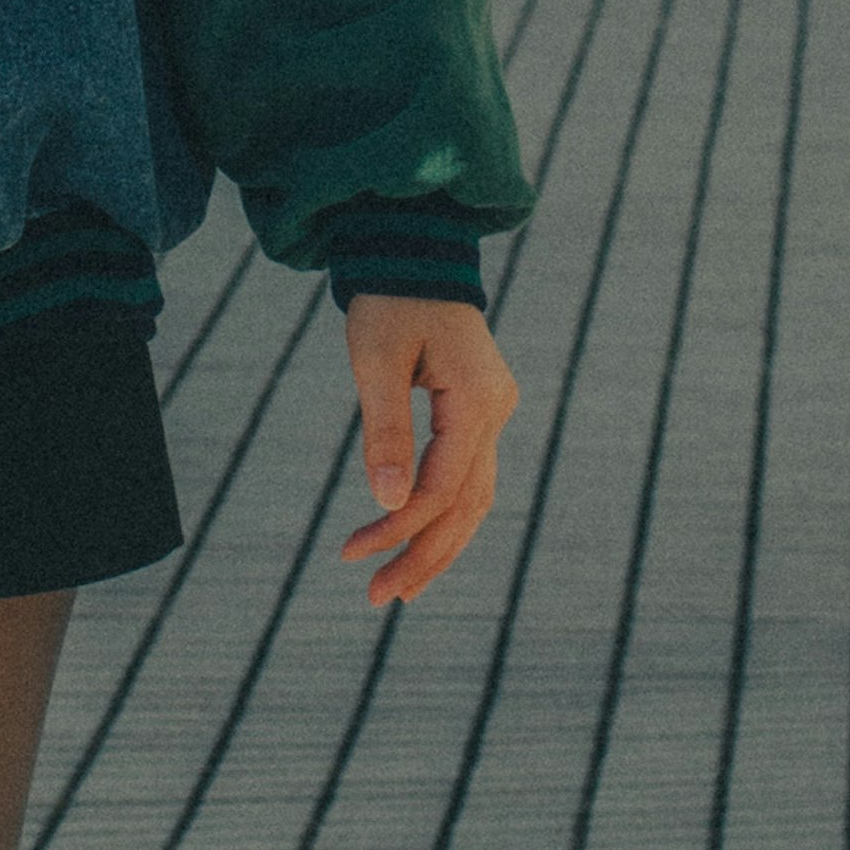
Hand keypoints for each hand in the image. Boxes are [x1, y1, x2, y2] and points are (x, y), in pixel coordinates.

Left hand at [338, 293, 516, 607]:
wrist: (414, 252)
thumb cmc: (389, 300)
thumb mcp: (375, 359)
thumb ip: (384, 430)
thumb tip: (385, 504)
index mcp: (475, 398)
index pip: (442, 486)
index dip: (400, 528)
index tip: (354, 555)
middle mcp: (495, 411)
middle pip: (468, 506)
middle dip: (424, 556)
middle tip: (378, 598)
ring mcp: (494, 412)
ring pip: (475, 499)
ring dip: (438, 545)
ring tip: (397, 588)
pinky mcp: (481, 412)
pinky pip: (469, 477)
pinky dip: (444, 515)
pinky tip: (416, 542)